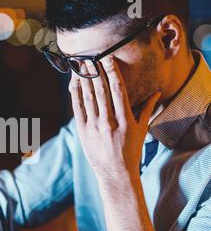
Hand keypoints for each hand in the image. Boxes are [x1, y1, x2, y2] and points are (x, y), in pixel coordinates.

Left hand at [69, 56, 160, 178]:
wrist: (115, 173)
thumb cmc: (131, 151)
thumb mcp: (141, 130)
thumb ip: (146, 109)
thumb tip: (157, 92)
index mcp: (125, 120)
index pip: (118, 91)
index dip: (112, 73)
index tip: (107, 60)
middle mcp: (109, 122)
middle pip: (101, 92)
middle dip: (95, 73)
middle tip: (90, 57)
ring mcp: (94, 128)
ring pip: (88, 98)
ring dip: (84, 80)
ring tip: (80, 66)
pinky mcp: (83, 132)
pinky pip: (78, 109)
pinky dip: (76, 95)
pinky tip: (74, 83)